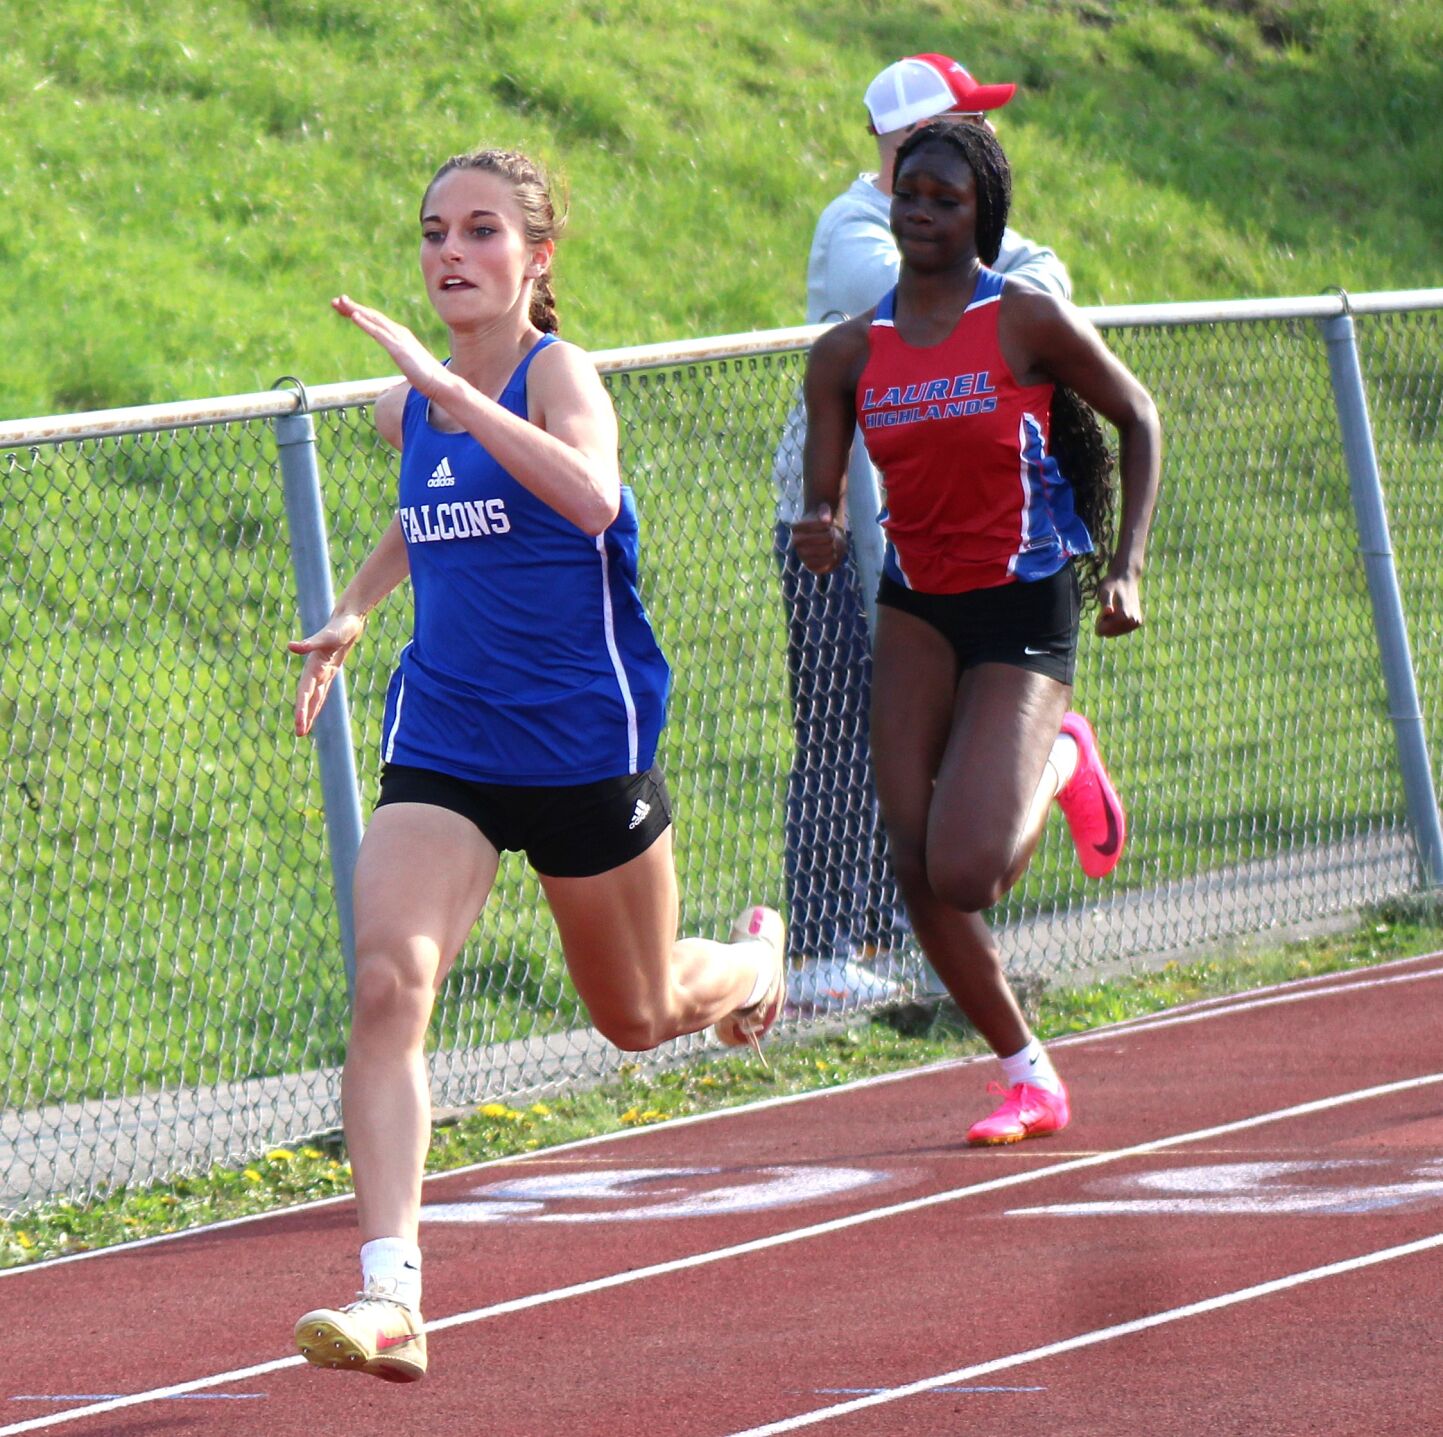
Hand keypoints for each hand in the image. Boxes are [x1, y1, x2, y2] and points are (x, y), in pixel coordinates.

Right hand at [289, 612, 366, 735]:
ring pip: (313, 697)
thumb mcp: (328, 636)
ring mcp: (321, 671)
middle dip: (303, 715)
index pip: (305, 692)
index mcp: (313, 666)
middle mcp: (315, 671)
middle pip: (307, 698)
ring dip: (308, 712)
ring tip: (303, 730)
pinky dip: (317, 702)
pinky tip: (314, 712)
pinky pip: (322, 691)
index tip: (300, 724)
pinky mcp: (329, 671)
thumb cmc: (340, 627)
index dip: (302, 708)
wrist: (348, 619)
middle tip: (299, 734)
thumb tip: (290, 646)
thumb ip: (309, 643)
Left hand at [332, 294, 448, 396]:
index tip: (344, 309)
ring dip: (356, 310)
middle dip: (353, 307)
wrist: (439, 382)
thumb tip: (401, 358)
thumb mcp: (409, 362)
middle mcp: (399, 332)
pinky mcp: (398, 348)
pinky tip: (354, 316)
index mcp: (400, 335)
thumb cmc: (426, 376)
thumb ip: (402, 355)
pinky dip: (365, 323)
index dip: (359, 313)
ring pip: (373, 320)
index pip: (376, 321)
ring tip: (341, 302)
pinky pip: (378, 333)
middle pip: (372, 316)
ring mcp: (399, 339)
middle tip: (335, 300)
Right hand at [791, 504, 848, 574]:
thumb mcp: (824, 512)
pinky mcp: (809, 565)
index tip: (829, 523)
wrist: (824, 539)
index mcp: (796, 527)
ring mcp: (801, 554)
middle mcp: (795, 541)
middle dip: (827, 536)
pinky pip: (819, 564)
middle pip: (812, 539)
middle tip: (832, 534)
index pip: (806, 525)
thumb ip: (825, 512)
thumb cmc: (823, 523)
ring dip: (830, 546)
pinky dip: (829, 558)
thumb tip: (827, 520)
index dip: (821, 524)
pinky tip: (834, 553)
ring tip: (834, 542)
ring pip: (817, 552)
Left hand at [1094, 570, 1142, 636]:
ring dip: (1111, 622)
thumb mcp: (1105, 593)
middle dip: (1105, 622)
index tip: (1104, 608)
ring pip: (1114, 632)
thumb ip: (1106, 604)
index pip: (1102, 631)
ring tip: (1115, 607)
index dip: (1099, 620)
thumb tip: (1109, 611)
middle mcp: (1133, 622)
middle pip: (1109, 633)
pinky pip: (1121, 630)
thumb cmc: (1112, 585)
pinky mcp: (1138, 623)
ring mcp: (1136, 623)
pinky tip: (1119, 610)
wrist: (1126, 579)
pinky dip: (1117, 623)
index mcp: (1124, 617)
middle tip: (1109, 607)